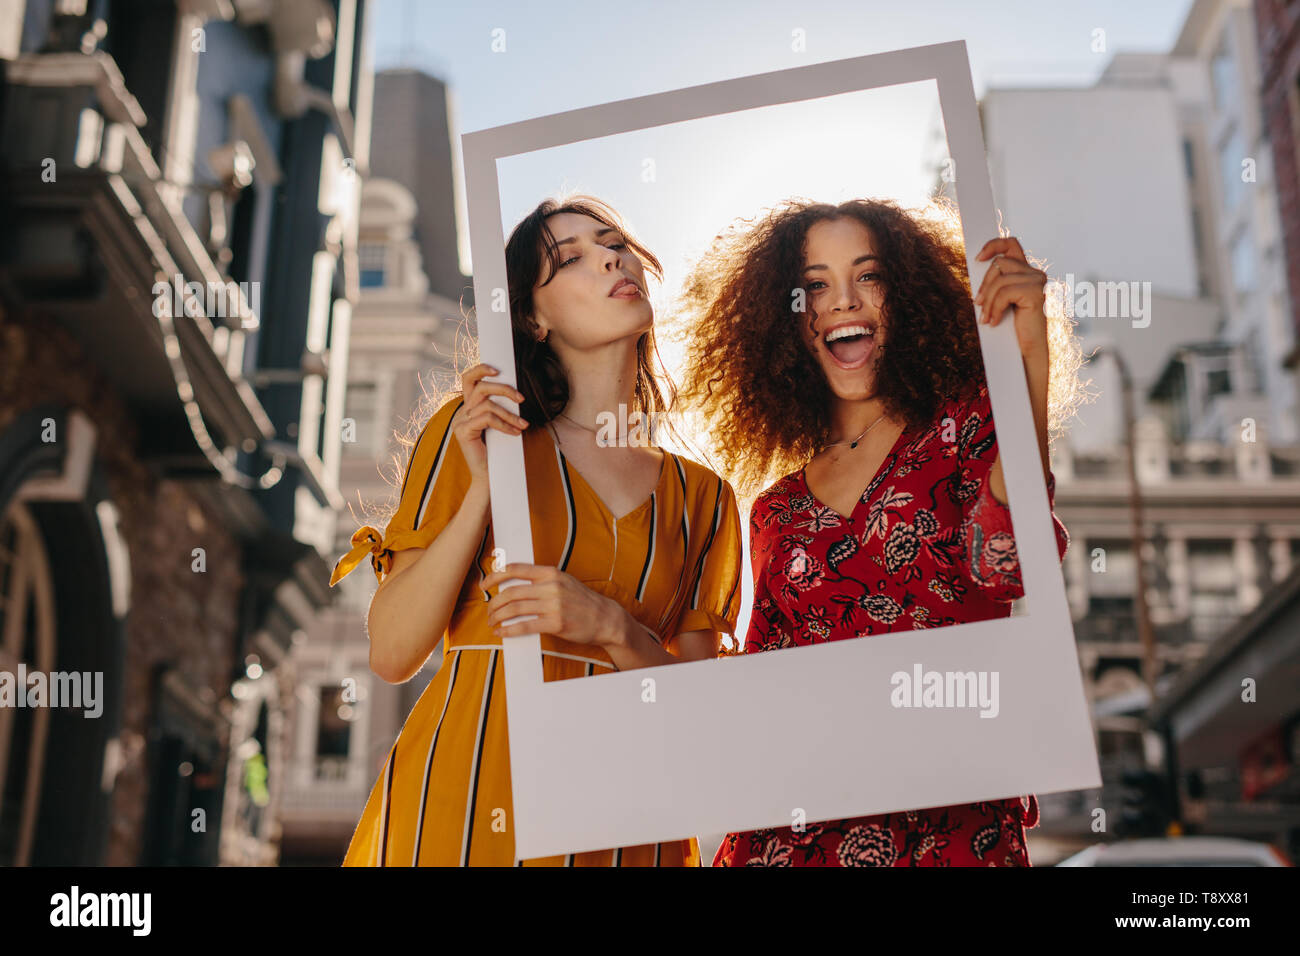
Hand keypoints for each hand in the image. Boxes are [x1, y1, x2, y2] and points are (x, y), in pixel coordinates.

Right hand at [454, 363, 527, 482]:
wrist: (490, 477)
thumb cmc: (498, 451)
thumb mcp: (500, 424)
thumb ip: (501, 408)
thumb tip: (516, 393)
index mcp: (468, 407)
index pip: (468, 379)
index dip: (481, 369)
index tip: (499, 370)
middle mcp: (461, 412)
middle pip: (480, 388)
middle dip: (504, 389)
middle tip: (521, 398)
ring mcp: (460, 422)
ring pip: (487, 405)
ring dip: (510, 414)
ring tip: (524, 424)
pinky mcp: (463, 432)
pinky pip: (487, 420)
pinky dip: (505, 425)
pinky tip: (515, 432)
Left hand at [482, 563, 627, 646]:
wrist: (605, 618)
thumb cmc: (581, 601)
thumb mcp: (563, 581)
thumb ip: (541, 580)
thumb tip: (512, 584)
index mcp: (550, 573)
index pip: (515, 569)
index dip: (495, 576)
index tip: (484, 585)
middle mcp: (551, 586)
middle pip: (511, 592)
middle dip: (494, 603)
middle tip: (488, 611)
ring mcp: (554, 605)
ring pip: (514, 609)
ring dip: (498, 617)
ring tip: (493, 622)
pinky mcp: (556, 623)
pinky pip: (524, 626)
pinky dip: (509, 630)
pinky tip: (502, 632)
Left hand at [974, 237, 1048, 369]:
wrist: (1026, 351)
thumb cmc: (1010, 327)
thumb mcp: (999, 300)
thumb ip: (994, 283)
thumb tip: (977, 267)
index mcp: (1026, 272)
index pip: (1011, 244)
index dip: (994, 245)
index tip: (978, 258)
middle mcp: (1035, 274)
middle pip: (1000, 263)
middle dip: (985, 284)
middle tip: (978, 304)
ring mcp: (1037, 282)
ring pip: (1000, 279)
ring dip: (988, 301)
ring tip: (986, 318)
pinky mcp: (1035, 293)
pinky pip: (1004, 292)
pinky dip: (994, 308)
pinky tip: (993, 321)